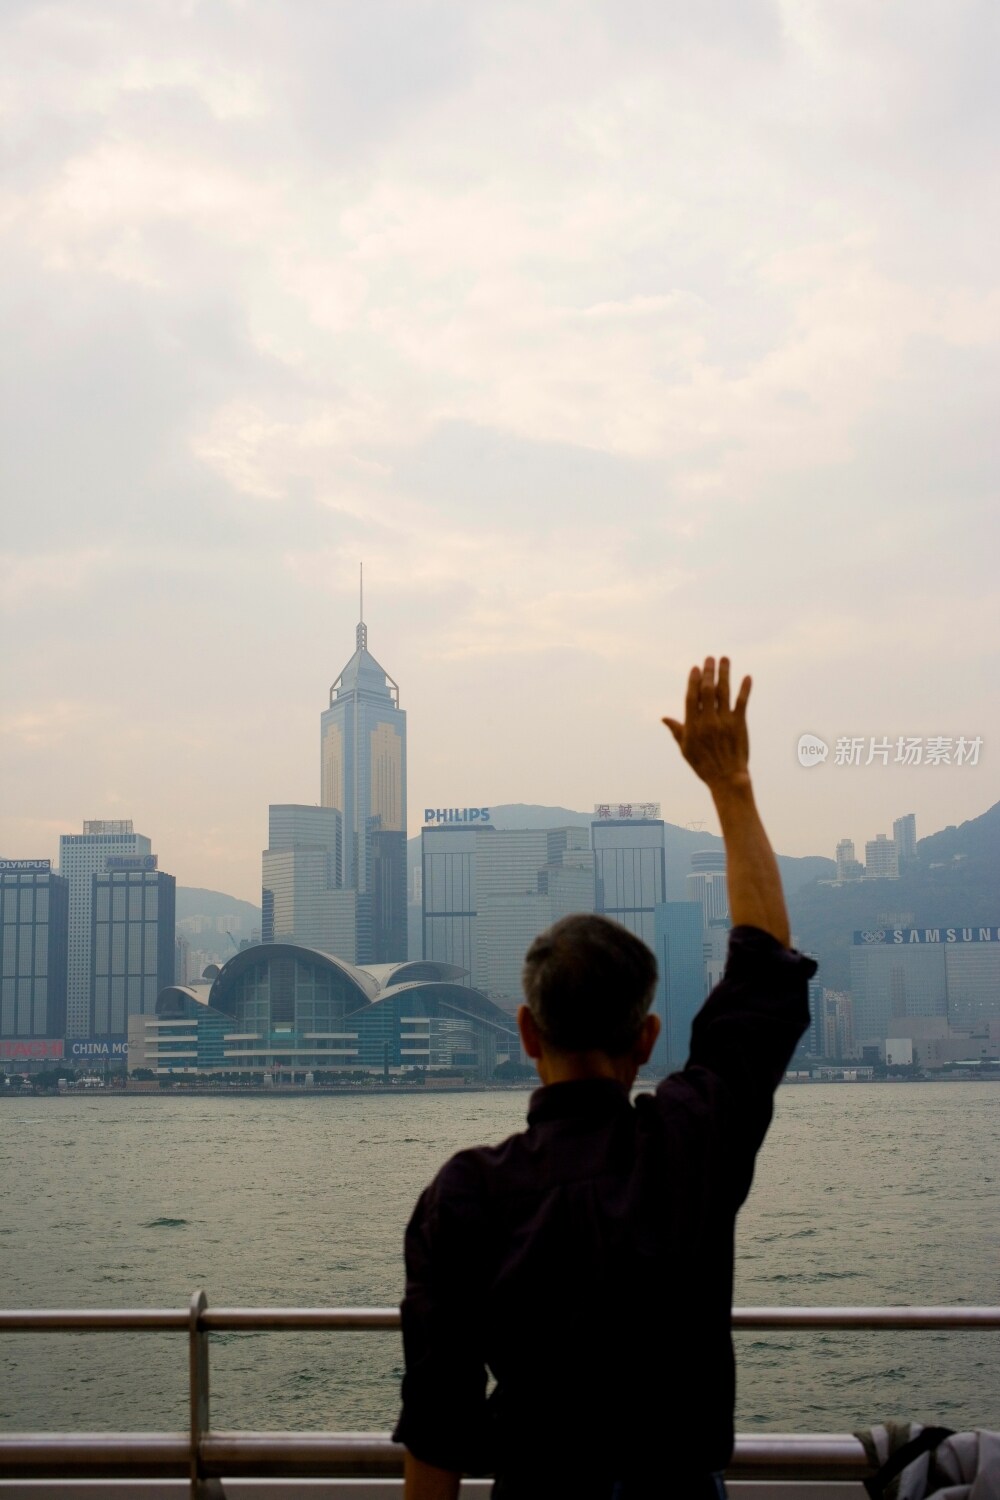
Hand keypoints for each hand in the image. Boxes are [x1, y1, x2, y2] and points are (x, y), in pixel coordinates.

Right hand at [662, 656, 751, 790]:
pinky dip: (745, 689)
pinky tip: (747, 677)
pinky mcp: (739, 724)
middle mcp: (708, 721)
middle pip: (708, 691)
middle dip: (709, 672)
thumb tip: (664, 718)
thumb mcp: (685, 749)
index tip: (696, 668)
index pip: (692, 698)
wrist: (727, 778)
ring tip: (725, 659)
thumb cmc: (704, 765)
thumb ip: (677, 731)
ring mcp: (724, 722)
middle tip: (710, 658)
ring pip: (724, 692)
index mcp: (693, 726)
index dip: (693, 681)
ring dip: (725, 674)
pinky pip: (742, 703)